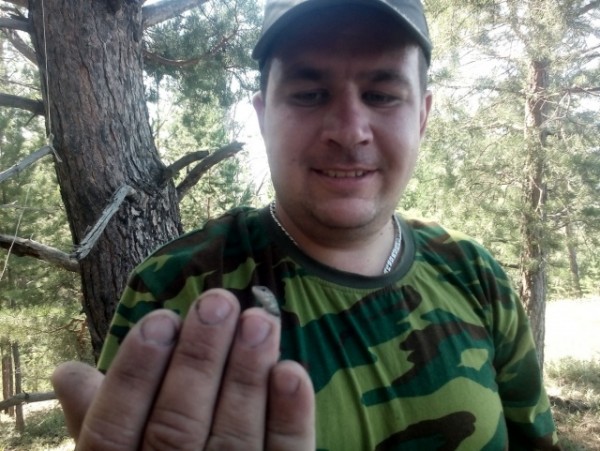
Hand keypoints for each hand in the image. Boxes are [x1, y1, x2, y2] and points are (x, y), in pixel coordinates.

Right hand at [52, 289, 314, 449]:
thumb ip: (96, 419)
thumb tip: (66, 370)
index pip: (113, 430)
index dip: (135, 374)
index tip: (162, 318)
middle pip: (176, 427)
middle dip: (199, 360)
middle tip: (219, 302)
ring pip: (232, 439)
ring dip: (246, 376)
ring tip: (259, 321)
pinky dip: (289, 419)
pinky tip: (291, 372)